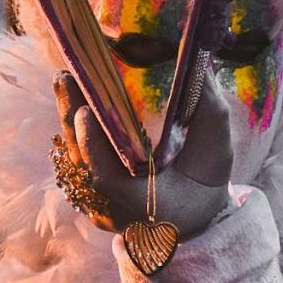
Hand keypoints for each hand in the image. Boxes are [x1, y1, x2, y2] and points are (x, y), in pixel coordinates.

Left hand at [53, 71, 233, 236]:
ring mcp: (98, 205)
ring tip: (65, 80)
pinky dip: (73, 132)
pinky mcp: (91, 196)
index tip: (85, 110)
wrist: (194, 216)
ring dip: (68, 120)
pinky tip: (71, 102)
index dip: (92, 146)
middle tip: (66, 78)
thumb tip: (201, 67)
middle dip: (71, 118)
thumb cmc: (205, 183)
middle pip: (82, 164)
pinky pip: (76, 163)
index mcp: (146, 203)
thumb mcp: (217, 152)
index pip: (107, 179)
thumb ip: (210, 114)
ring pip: (74, 162)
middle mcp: (114, 209)